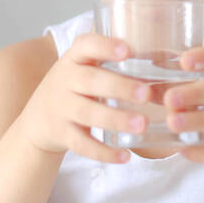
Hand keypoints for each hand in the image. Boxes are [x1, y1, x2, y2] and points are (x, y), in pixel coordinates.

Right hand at [15, 33, 153, 162]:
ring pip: (88, 114)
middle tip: (145, 94)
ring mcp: (61, 108)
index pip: (85, 45)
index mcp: (74, 58)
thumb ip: (113, 62)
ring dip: (115, 119)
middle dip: (119, 87)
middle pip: (90, 81)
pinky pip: (82, 144)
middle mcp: (65, 80)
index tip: (127, 50)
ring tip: (142, 124)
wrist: (36, 120)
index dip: (105, 46)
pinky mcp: (61, 134)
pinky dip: (104, 152)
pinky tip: (125, 156)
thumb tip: (167, 58)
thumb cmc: (74, 87)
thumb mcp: (84, 68)